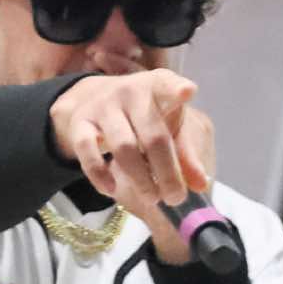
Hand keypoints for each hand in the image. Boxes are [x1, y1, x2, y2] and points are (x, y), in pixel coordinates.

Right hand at [50, 69, 208, 206]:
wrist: (96, 99)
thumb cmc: (144, 115)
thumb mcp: (169, 127)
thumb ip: (186, 154)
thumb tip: (201, 185)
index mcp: (158, 86)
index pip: (167, 85)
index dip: (176, 89)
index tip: (188, 92)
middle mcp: (130, 91)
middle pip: (153, 135)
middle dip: (167, 171)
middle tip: (175, 197)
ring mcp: (103, 106)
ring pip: (123, 147)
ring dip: (140, 178)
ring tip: (152, 198)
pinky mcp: (80, 123)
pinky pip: (87, 151)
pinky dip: (99, 174)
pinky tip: (111, 190)